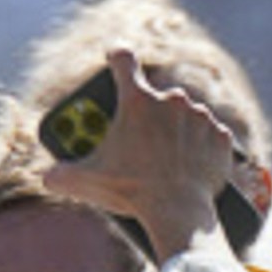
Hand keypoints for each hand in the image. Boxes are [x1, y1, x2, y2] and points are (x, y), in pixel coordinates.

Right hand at [80, 64, 234, 264]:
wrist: (179, 214)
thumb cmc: (132, 192)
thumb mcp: (86, 181)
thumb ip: (60, 174)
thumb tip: (50, 176)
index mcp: (138, 100)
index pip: (123, 59)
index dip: (116, 57)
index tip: (114, 60)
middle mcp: (172, 100)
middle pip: (153, 98)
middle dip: (144, 117)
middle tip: (134, 142)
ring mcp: (201, 117)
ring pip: (182, 116)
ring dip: (172, 131)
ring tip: (162, 160)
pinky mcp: (221, 137)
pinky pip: (207, 135)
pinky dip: (198, 147)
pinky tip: (188, 165)